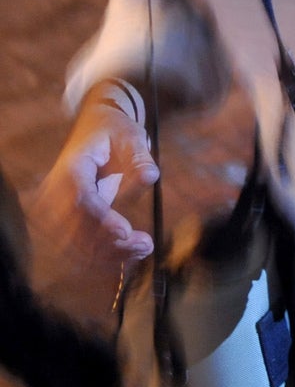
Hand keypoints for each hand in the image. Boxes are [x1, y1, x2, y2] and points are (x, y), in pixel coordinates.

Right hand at [30, 98, 158, 270]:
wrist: (94, 130)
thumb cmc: (114, 132)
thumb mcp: (132, 136)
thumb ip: (140, 158)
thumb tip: (150, 177)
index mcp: (71, 169)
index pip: (80, 200)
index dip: (102, 219)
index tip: (127, 232)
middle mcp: (54, 193)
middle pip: (74, 229)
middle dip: (109, 244)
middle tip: (145, 245)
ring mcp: (52, 211)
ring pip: (73, 245)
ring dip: (107, 254)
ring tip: (142, 248)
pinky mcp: (58, 223)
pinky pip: (75, 248)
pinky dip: (100, 256)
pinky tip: (128, 254)